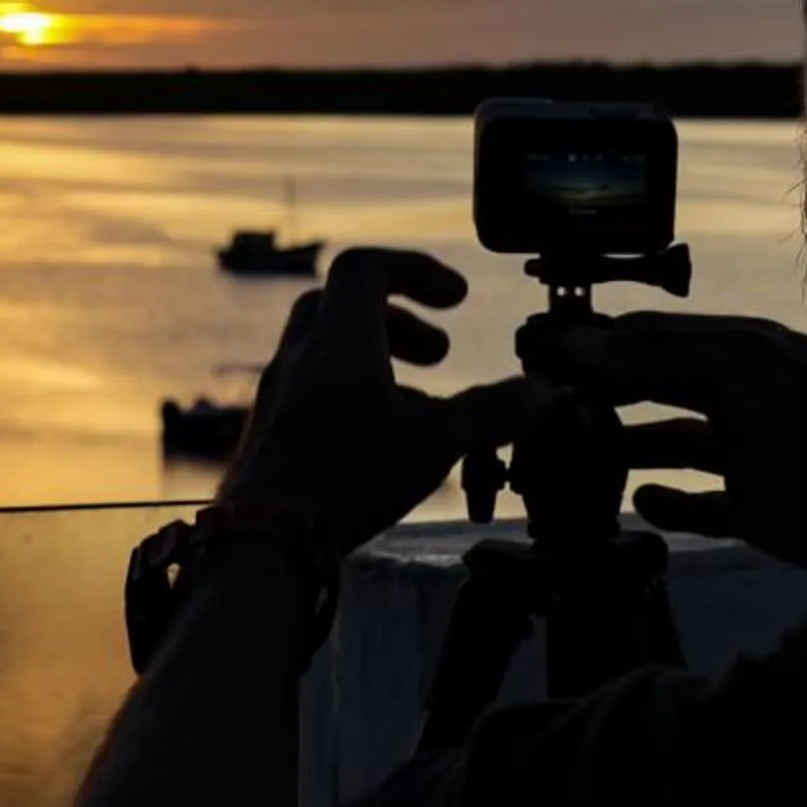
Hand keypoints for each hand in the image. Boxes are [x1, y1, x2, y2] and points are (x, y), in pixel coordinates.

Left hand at [223, 248, 529, 556]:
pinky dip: (351, 400)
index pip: (366, 267)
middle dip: (399, 320)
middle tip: (438, 355)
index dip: (415, 270)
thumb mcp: (436, 442)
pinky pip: (312, 393)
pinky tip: (380, 447)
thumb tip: (544, 394)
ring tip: (420, 407)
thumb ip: (490, 412)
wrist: (262, 540)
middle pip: (343, 305)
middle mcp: (301, 357)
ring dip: (377, 363)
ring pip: (326, 351)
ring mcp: (278, 395)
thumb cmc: (347, 478)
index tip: (455, 299)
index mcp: (340, 340)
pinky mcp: (269, 433)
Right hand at [532, 313, 806, 571]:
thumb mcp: (737, 371)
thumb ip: (662, 355)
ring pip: (671, 444)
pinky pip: (697, 505)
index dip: (605, 340)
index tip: (547, 344)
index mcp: (742, 354)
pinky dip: (668, 503)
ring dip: (626, 443)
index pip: (659, 338)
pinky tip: (642, 498)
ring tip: (576, 447)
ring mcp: (746, 455)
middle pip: (659, 387)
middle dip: (607, 388)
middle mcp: (740, 398)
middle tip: (547, 394)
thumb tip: (585, 342)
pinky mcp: (752, 509)